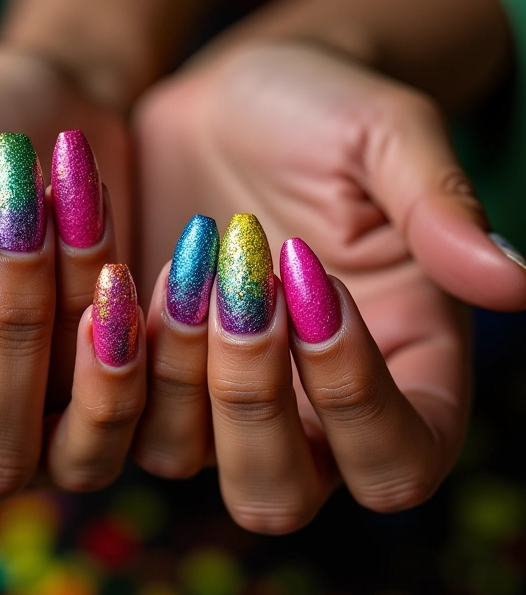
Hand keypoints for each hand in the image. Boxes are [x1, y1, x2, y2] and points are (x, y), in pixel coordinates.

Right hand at [0, 45, 139, 510]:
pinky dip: (135, 354)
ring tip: (74, 225)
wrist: (52, 124)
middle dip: (7, 326)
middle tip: (19, 216)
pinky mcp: (94, 418)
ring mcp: (21, 439)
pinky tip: (130, 272)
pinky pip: (122, 427)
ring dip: (76, 336)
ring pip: (58, 455)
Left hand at [132, 42, 525, 529]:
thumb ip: (441, 210)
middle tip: (244, 281)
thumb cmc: (323, 114)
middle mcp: (304, 408)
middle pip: (276, 494)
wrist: (230, 100)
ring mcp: (215, 396)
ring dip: (175, 368)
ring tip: (185, 256)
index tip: (313, 279)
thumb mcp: (386, 139)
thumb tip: (517, 284)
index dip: (355, 395)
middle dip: (250, 396)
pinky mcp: (149, 371)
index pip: (397, 458)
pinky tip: (115, 273)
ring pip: (183, 459)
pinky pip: (116, 413)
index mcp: (395, 372)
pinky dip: (109, 359)